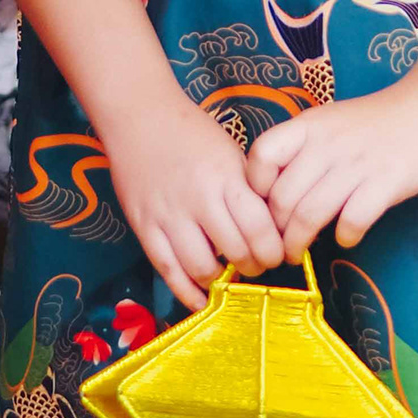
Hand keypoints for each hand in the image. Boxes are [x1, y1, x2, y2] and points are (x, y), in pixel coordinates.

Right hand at [100, 93, 285, 312]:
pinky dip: (186, 292)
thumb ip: (249, 190)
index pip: (260, 228)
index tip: (277, 255)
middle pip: (235, 252)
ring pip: (202, 267)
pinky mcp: (144, 227)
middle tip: (256, 266)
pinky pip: (167, 270)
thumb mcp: (231, 153)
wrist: (139, 117)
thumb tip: (272, 230)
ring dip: (221, 281)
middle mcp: (199, 199)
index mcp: (226, 177)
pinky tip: (200, 300)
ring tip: (228, 277)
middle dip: (253, 268)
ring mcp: (169, 215)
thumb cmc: (192, 133)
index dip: (273, 251)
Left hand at [245, 90, 417, 256]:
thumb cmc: (375, 122)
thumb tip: (276, 196)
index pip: (261, 155)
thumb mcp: (330, 124)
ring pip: (310, 215)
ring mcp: (356, 163)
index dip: (256, 187)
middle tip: (278, 246)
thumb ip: (304, 151)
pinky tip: (347, 236)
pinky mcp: (386, 182)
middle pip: (282, 198)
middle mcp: (327, 144)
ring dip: (299, 243)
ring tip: (298, 254)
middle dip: (275, 232)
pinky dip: (345, 236)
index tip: (264, 206)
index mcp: (309, 125)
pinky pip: (352, 221)